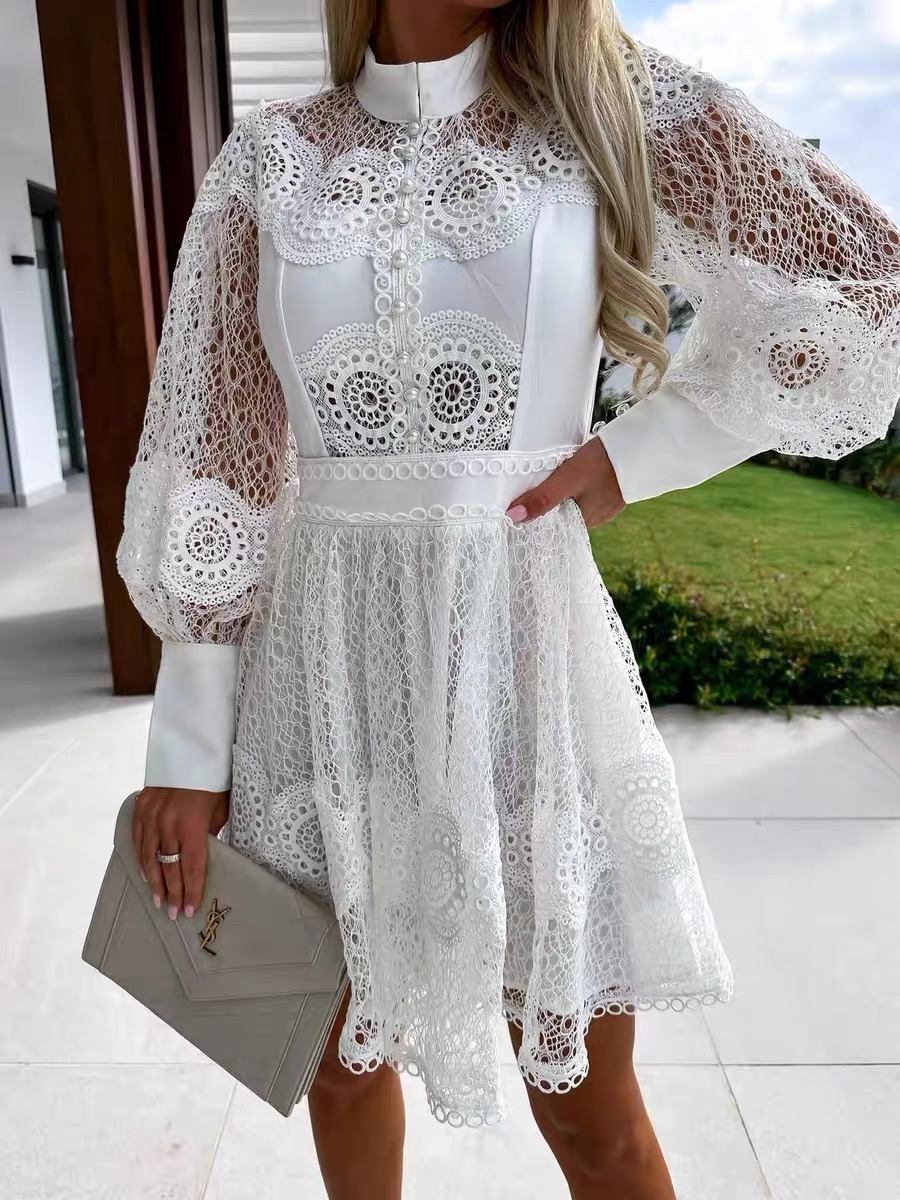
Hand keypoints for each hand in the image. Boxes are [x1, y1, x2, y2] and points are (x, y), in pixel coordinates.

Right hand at [132, 787, 229, 920]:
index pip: (192, 866)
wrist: (189, 747)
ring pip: (149, 858)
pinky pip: (138, 840)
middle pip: (169, 867)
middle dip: (172, 893)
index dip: (191, 890)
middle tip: (173, 914)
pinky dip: (141, 860)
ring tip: (158, 901)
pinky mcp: (140, 808)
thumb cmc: (213, 778)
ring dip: (154, 882)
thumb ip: (212, 832)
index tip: (189, 909)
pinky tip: (146, 874)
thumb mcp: (221, 806)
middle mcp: (168, 823)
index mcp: (192, 824)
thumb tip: (207, 855)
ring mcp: (151, 816)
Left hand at [504, 434, 625, 528]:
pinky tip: (572, 468)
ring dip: (561, 487)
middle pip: (560, 511)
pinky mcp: (609, 488)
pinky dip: (574, 480)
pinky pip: (584, 488)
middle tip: (532, 480)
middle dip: (547, 498)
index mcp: (583, 521)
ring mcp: (604, 503)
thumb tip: (512, 517)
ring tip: (552, 472)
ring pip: (572, 498)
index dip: (534, 513)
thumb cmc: (604, 463)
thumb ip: (542, 499)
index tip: (517, 502)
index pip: (550, 524)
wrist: (641, 445)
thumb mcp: (567, 480)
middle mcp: (594, 517)